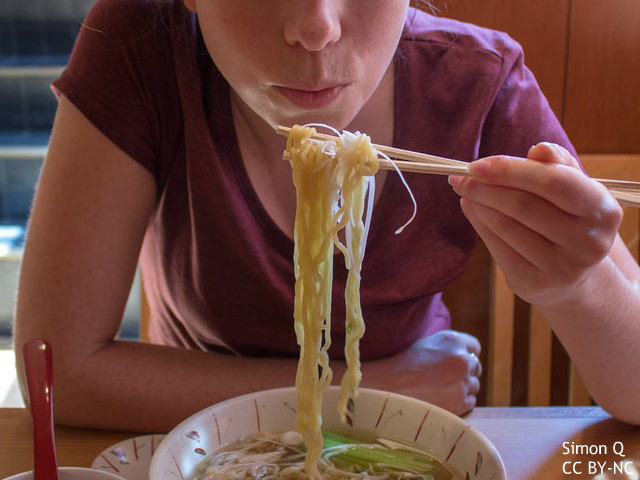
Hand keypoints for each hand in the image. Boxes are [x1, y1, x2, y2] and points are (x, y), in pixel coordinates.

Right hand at [363, 330, 481, 415]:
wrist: (388, 387)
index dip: (467, 354)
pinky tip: (441, 398)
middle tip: (445, 378)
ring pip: (473, 386)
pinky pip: (469, 402)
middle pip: (476, 367)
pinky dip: (459, 402)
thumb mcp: (427, 343)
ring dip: (462, 388)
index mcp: (453, 340)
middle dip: (465, 372)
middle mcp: (461, 359)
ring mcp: (462, 381)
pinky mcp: (460, 402)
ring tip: (439, 388)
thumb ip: (450, 346)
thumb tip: (468, 354)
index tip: (458, 362)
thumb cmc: (404, 364)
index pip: (474, 346)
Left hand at [449, 143, 622, 305]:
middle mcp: (587, 242)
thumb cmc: (570, 220)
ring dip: (477, 203)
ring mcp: (561, 267)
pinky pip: (496, 246)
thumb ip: (558, 166)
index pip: (552, 181)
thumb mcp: (574, 190)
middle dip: (484, 187)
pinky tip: (471, 208)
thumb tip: (539, 149)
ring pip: (505, 225)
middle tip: (460, 176)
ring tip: (465, 189)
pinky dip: (478, 223)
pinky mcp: (534, 283)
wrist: (575, 276)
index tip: (477, 164)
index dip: (510, 169)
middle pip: (522, 204)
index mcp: (603, 211)